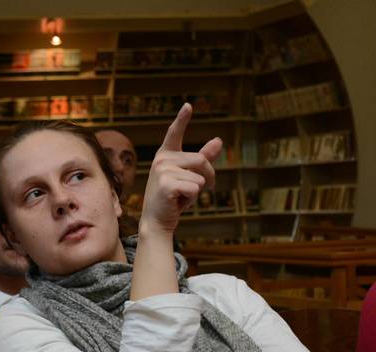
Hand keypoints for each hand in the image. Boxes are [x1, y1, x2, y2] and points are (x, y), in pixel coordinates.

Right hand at [140, 103, 222, 233]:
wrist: (156, 221)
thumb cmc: (172, 199)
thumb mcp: (188, 177)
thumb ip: (203, 158)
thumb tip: (218, 140)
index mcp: (165, 155)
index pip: (174, 133)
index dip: (182, 119)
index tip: (188, 105)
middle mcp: (162, 159)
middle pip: (202, 160)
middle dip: (208, 177)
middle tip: (199, 190)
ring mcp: (162, 171)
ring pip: (200, 176)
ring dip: (198, 191)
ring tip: (181, 198)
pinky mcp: (167, 184)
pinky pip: (195, 188)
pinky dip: (192, 199)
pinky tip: (177, 203)